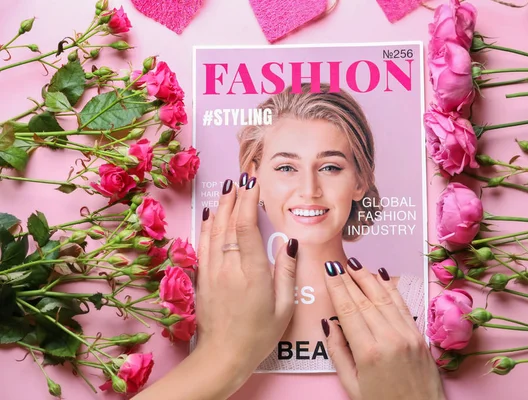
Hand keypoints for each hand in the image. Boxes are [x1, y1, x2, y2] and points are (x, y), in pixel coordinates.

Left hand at [134, 175, 297, 399]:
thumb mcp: (283, 308)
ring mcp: (212, 271)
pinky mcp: (202, 278)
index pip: (246, 226)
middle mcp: (228, 267)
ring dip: (220, 206)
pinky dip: (206, 225)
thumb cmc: (258, 335)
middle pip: (227, 222)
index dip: (248, 200)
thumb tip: (289, 243)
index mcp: (251, 272)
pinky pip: (203, 244)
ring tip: (228, 187)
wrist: (223, 357)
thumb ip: (286, 273)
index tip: (253, 181)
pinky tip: (209, 214)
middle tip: (242, 174)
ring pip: (213, 230)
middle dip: (235, 195)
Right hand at [322, 259, 444, 399]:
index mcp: (369, 352)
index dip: (337, 288)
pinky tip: (382, 276)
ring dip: (368, 278)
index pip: (348, 310)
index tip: (329, 272)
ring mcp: (408, 335)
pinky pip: (402, 306)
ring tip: (356, 264)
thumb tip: (329, 325)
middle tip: (337, 263)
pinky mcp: (419, 336)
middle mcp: (390, 339)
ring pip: (384, 298)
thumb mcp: (351, 385)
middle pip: (365, 300)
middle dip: (349, 279)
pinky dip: (390, 288)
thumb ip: (338, 353)